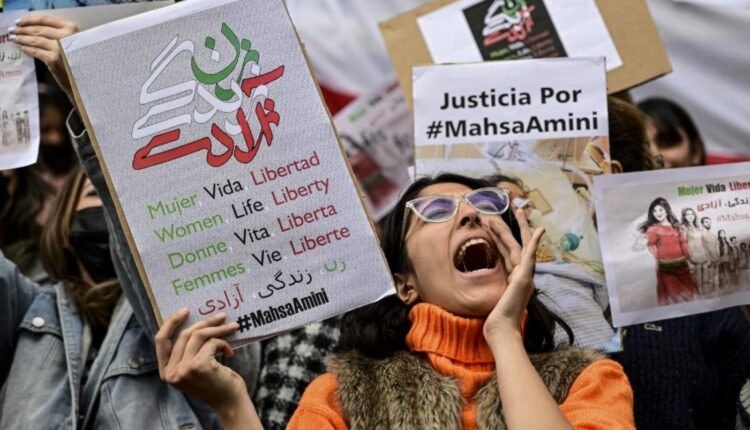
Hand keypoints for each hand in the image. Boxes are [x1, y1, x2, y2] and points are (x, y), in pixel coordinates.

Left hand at [10, 15, 78, 103]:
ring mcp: (59, 48)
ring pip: (35, 40)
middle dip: (24, 29)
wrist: (88, 79)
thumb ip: (61, 34)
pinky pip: (36, 52)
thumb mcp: (75, 41)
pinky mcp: (53, 59)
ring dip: (23, 38)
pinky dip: (28, 49)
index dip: (31, 19)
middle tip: (15, 31)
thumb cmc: (83, 61)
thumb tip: (37, 28)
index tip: (22, 21)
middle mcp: (66, 36)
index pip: (47, 20)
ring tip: (16, 39)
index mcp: (72, 28)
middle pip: (39, 29)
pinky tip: (23, 48)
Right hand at [155, 310, 256, 425]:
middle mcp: (172, 372)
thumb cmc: (215, 382)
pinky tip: (230, 353)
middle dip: (205, 323)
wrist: (229, 402)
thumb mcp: (195, 367)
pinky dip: (224, 343)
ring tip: (232, 327)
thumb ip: (189, 350)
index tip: (185, 310)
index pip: (160, 340)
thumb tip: (198, 321)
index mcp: (167, 372)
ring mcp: (184, 369)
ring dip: (218, 329)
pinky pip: (211, 343)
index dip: (171, 323)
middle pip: (184, 335)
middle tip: (221, 316)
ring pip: (199, 336)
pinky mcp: (198, 366)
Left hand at [484, 209, 544, 342]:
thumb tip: (485, 281)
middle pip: (516, 245)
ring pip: (519, 246)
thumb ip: (493, 286)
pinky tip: (540, 230)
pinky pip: (530, 257)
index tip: (496, 222)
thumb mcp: (491, 296)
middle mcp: (521, 274)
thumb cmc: (494, 319)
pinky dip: (535, 243)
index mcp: (513, 277)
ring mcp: (524, 276)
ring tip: (514, 211)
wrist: (501, 330)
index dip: (503, 236)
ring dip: (515, 228)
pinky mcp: (524, 278)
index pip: (508, 251)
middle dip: (512, 226)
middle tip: (513, 208)